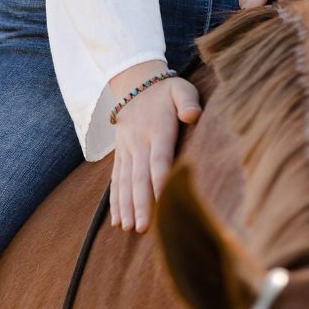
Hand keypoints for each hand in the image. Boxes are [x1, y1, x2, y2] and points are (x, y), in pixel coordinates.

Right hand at [108, 59, 200, 233]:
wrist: (134, 81)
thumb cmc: (165, 89)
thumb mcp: (180, 88)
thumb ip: (188, 101)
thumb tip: (193, 115)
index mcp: (158, 128)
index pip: (160, 157)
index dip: (161, 179)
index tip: (164, 202)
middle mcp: (140, 141)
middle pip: (140, 175)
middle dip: (141, 203)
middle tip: (143, 228)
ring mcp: (128, 148)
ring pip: (125, 181)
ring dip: (126, 205)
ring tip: (128, 228)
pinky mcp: (121, 153)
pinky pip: (116, 179)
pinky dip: (116, 200)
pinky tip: (117, 220)